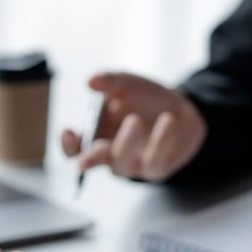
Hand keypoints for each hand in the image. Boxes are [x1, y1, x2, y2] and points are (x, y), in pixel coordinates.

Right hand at [62, 72, 206, 181]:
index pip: (75, 148)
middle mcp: (111, 153)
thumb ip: (110, 81)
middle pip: (94, 161)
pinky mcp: (156, 170)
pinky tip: (167, 120)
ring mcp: (133, 164)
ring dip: (126, 142)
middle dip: (91, 158)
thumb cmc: (146, 100)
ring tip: (134, 119)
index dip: (68, 145)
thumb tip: (89, 82)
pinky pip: (154, 160)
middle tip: (95, 150)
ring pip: (122, 163)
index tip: (68, 132)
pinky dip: (160, 140)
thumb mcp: (127, 84)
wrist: (182, 110)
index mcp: (97, 134)